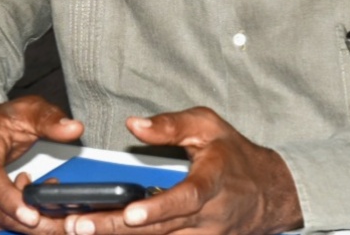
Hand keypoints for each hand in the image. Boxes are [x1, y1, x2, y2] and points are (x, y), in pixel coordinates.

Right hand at [0, 97, 84, 232]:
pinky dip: (15, 221)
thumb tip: (74, 128)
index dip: (10, 199)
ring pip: (0, 222)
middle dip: (35, 221)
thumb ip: (50, 119)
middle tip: (63, 222)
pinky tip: (26, 206)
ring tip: (46, 202)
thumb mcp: (24, 110)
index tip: (33, 215)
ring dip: (28, 221)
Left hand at [63, 108, 301, 234]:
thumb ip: (171, 125)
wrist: (271, 193)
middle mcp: (208, 216)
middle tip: (78, 225)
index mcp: (212, 181)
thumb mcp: (208, 126)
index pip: (186, 198)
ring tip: (79, 230)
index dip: (158, 208)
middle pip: (161, 229)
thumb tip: (133, 125)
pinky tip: (105, 234)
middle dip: (116, 228)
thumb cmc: (235, 156)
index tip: (130, 213)